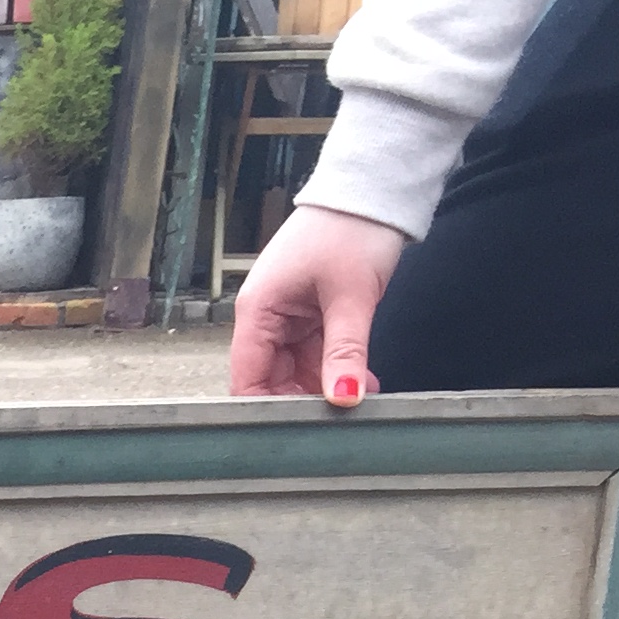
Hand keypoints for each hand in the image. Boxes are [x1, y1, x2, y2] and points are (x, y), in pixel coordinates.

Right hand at [229, 206, 407, 403]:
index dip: (268, 409)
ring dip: (325, 384)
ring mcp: (287, 315)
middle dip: (304, 399)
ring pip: (297, 369)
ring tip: (361, 395)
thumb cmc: (351, 229)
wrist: (372, 187)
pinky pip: (316, 352)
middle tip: (340, 417)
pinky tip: (361, 376)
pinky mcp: (309, 311)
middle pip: (271, 379)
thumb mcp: (351, 297)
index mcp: (257, 312)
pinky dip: (336, 366)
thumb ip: (345, 352)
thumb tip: (343, 398)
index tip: (299, 430)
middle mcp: (265, 317)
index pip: (247, 380)